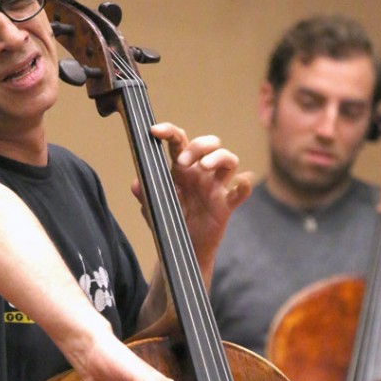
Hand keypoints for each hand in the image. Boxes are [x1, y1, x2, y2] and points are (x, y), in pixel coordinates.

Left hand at [132, 122, 251, 278]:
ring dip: (218, 157)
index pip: (180, 141)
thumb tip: (135, 184)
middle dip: (198, 146)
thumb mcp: (152, 208)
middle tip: (182, 162)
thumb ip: (145, 194)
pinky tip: (241, 182)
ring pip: (228, 160)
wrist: (180, 249)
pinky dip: (244, 185)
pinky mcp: (225, 205)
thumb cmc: (169, 223)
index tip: (155, 131)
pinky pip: (240, 192)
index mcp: (182, 169)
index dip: (169, 131)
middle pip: (210, 144)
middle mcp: (201, 173)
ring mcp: (215, 187)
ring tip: (204, 167)